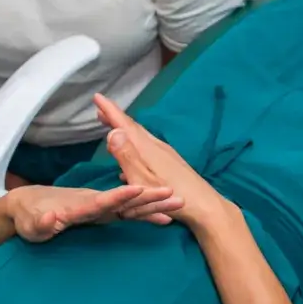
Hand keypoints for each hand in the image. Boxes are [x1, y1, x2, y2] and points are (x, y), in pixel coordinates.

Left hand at [5, 183, 181, 243]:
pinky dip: (146, 215)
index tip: (139, 189)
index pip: (102, 200)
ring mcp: (100, 207)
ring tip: (178, 201)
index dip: (120, 196)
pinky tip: (164, 218)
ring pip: (131, 205)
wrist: (29, 203)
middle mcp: (94, 203)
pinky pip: (128, 213)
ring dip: (153, 203)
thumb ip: (42, 223)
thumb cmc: (29, 215)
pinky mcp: (102, 213)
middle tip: (175, 193)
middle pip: (125, 200)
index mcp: (79, 205)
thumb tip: (51, 218)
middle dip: (149, 197)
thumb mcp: (31, 223)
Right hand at [94, 94, 231, 229]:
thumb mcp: (143, 179)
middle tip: (100, 111)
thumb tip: (112, 131)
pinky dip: (134, 146)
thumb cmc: (170, 196)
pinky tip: (131, 158)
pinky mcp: (170, 163)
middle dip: (116, 118)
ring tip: (112, 131)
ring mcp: (165, 154)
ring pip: (141, 138)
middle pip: (133, 128)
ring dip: (125, 132)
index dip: (110, 111)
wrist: (204, 206)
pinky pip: (146, 148)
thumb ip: (127, 156)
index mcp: (147, 148)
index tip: (97, 97)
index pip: (125, 125)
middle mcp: (156, 146)